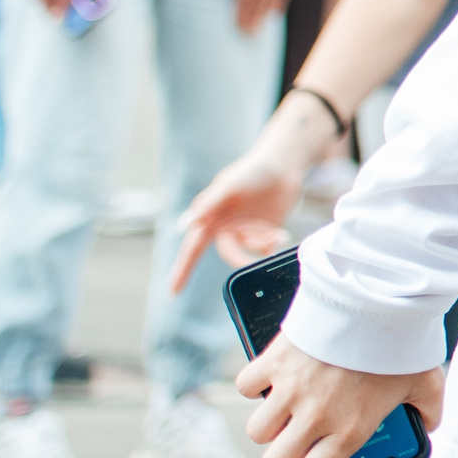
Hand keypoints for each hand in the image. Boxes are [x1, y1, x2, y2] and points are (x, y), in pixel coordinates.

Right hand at [168, 99, 335, 291]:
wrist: (284, 165)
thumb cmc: (252, 171)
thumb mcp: (229, 185)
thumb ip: (208, 205)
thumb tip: (186, 225)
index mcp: (210, 218)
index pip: (192, 249)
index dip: (182, 270)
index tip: (172, 293)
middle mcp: (226, 227)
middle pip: (228, 253)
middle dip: (242, 254)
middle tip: (260, 246)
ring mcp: (246, 231)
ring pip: (249, 250)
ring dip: (261, 242)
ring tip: (274, 230)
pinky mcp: (266, 233)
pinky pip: (265, 248)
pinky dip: (273, 242)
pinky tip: (280, 232)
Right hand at [239, 333, 443, 457]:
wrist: (377, 299)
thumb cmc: (402, 345)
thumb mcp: (427, 382)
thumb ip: (430, 410)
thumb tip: (429, 426)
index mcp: (349, 430)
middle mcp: (315, 418)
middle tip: (295, 445)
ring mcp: (291, 391)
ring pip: (258, 430)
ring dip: (269, 425)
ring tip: (288, 409)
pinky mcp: (275, 362)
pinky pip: (248, 386)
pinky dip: (256, 385)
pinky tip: (274, 377)